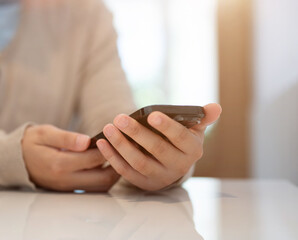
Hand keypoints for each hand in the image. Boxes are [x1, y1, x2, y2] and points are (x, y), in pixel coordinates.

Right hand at [22, 124, 119, 191]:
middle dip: (118, 163)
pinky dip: (104, 177)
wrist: (15, 160)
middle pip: (103, 178)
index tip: (117, 133)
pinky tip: (108, 163)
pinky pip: (93, 187)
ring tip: (119, 155)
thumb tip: (86, 141)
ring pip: (100, 186)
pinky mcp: (70, 189)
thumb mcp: (44, 133)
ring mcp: (69, 186)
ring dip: (113, 173)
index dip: (109, 146)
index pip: (94, 158)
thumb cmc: (30, 143)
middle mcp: (66, 179)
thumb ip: (66, 137)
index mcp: (60, 163)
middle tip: (125, 147)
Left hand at [96, 103, 221, 190]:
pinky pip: (125, 171)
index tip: (151, 114)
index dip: (167, 127)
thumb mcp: (193, 129)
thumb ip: (202, 117)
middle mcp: (178, 167)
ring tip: (108, 128)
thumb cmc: (180, 140)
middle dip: (137, 133)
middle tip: (120, 118)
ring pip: (138, 162)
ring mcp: (159, 177)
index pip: (181, 138)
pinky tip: (102, 142)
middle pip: (157, 150)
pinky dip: (112, 157)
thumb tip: (215, 107)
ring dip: (121, 145)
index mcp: (192, 150)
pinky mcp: (142, 183)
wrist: (171, 165)